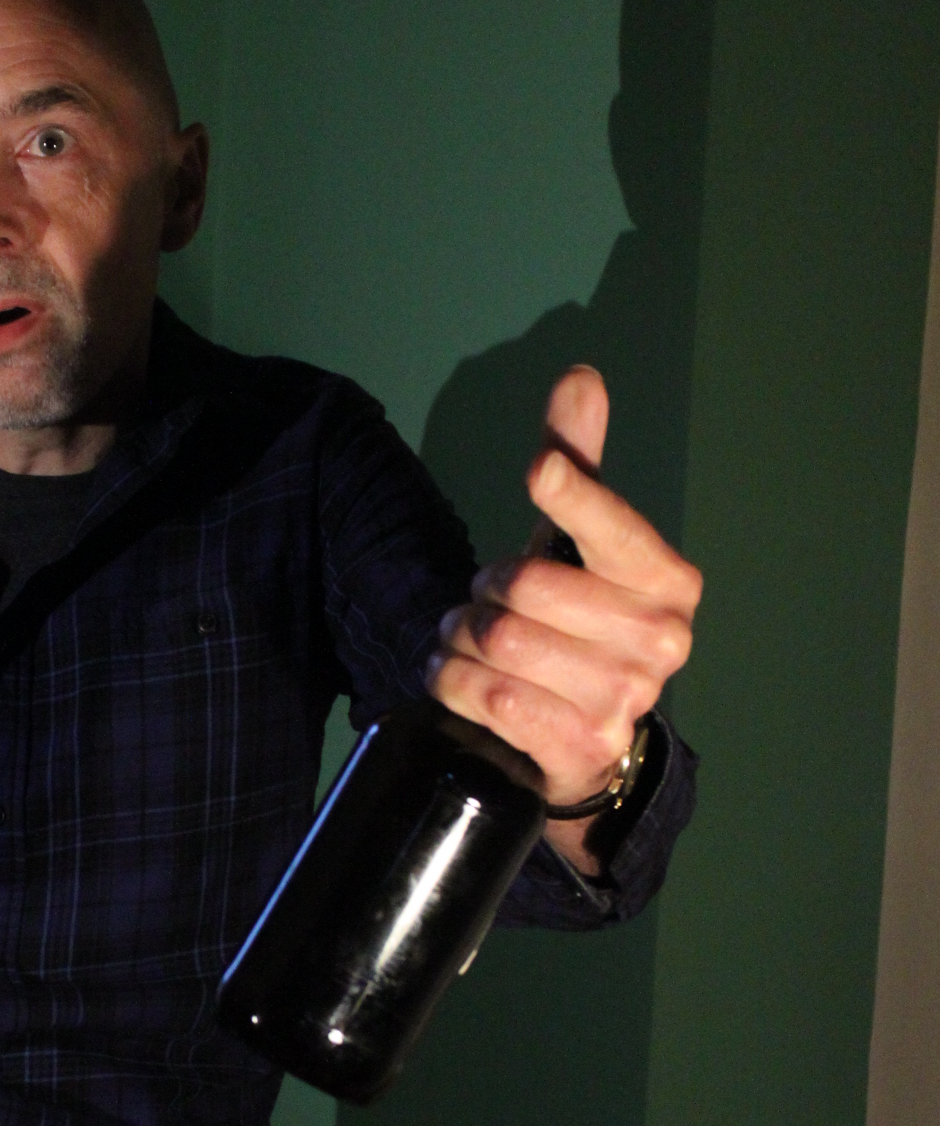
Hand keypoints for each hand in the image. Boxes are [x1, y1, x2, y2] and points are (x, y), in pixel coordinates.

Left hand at [424, 366, 700, 872]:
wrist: (579, 736)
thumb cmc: (573, 622)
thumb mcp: (575, 543)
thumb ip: (577, 463)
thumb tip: (580, 376)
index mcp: (670, 581)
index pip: (610, 523)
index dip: (568, 493)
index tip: (537, 475)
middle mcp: (662, 641)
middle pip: (525, 587)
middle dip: (484, 592)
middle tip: (485, 602)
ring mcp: (625, 701)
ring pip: (498, 642)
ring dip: (460, 638)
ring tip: (468, 640)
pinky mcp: (579, 749)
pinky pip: (487, 697)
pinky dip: (454, 681)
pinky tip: (459, 678)